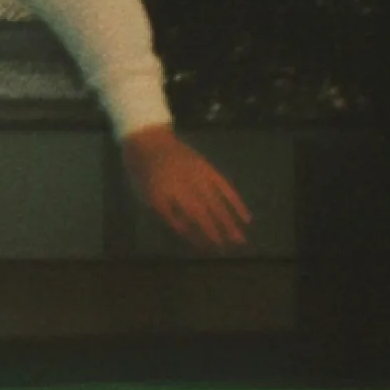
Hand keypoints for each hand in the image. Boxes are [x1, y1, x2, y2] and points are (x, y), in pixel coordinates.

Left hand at [122, 126, 251, 250]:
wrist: (148, 140)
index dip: (193, 236)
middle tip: (227, 250)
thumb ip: (165, 212)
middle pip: (201, 214)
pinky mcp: (208, 168)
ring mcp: (197, 176)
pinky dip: (236, 203)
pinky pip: (225, 188)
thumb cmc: (143, 172)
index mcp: (162, 194)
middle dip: (215, 233)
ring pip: (216, 203)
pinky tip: (246, 217)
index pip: (180, 221)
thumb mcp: (145, 195)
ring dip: (229, 222)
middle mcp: (182, 186)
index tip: (204, 249)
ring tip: (239, 240)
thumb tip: (187, 230)